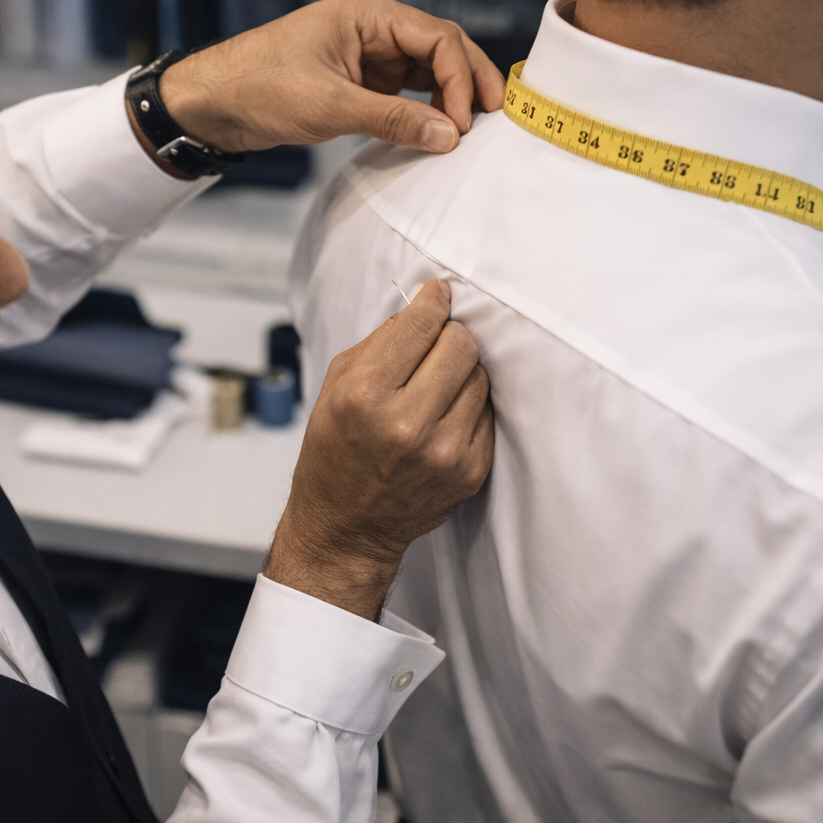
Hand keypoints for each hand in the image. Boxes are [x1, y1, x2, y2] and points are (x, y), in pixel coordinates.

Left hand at [157, 0, 504, 155]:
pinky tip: (439, 131)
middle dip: (467, 84)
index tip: (466, 122)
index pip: (437, 37)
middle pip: (441, 48)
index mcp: (368, 12)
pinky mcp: (360, 79)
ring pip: (428, 70)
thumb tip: (449, 135)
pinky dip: (425, 109)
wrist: (214, 103)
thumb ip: (394, 120)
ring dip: (450, 98)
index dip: (460, 79)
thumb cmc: (260, 89)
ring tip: (470, 132)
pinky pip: (406, 90)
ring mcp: (369, 52)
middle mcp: (374, 25)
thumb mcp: (330, 106)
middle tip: (493, 122)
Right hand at [265, 281, 493, 620]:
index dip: (433, 302)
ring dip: (461, 371)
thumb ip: (381, 342)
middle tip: (436, 342)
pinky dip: (468, 406)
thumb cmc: (336, 452)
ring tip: (435, 386)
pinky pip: (487, 413)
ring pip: (480, 376)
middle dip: (450, 334)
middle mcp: (407, 424)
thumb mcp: (336, 387)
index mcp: (366, 396)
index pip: (422, 324)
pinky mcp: (470, 471)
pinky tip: (443, 416)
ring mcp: (444, 451)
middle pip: (462, 345)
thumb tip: (427, 305)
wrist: (346, 527)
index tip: (437, 295)